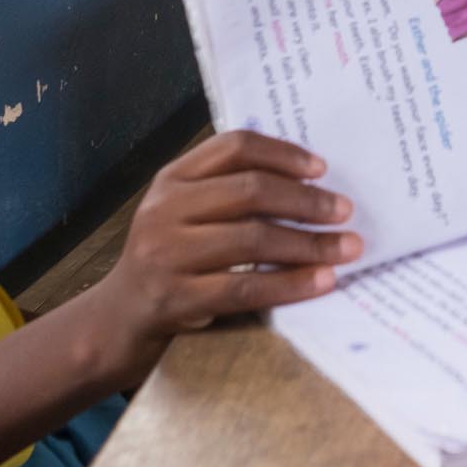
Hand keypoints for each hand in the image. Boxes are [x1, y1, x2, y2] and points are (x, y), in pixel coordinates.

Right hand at [91, 131, 359, 384]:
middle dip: (306, 200)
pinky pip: (247, 287)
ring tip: (347, 248)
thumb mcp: (185, 213)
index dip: (283, 153)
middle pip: (250, 190)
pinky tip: (323, 282)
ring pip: (253, 239)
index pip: (234, 147)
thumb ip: (227, 192)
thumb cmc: (170, 259)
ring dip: (309, 244)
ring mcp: (167, 254)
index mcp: (172, 178)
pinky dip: (291, 283)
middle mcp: (165, 209)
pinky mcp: (177, 299)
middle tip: (345, 211)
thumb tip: (310, 181)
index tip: (322, 168)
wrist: (119, 319)